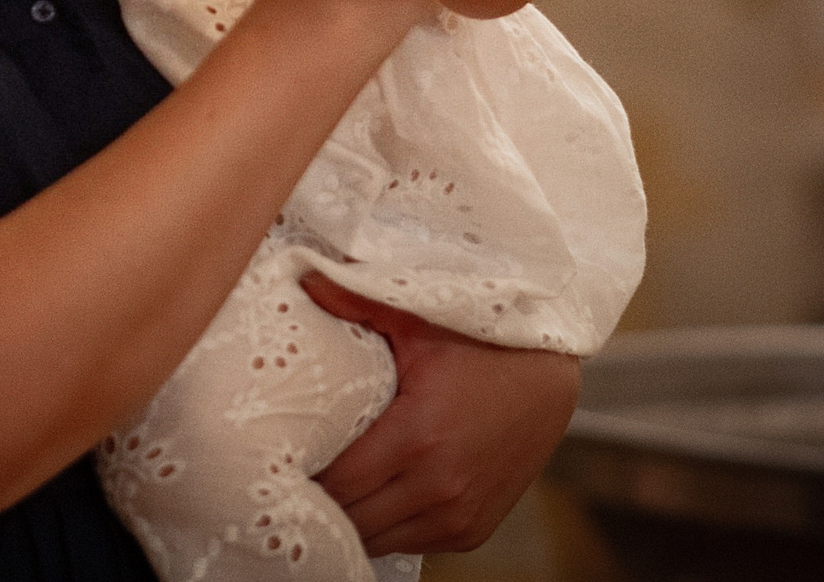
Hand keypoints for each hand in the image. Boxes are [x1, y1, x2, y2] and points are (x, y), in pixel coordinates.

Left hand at [301, 271, 576, 554]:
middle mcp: (441, 488)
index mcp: (420, 438)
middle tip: (287, 470)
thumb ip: (356, 300)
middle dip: (316, 498)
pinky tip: (366, 497)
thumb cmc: (482, 344)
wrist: (549, 376)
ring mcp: (460, 515)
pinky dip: (384, 526)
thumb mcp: (418, 317)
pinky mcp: (472, 529)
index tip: (274, 453)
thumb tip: (303, 280)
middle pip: (351, 518)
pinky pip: (410, 543)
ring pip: (377, 539)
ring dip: (350, 517)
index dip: (299, 472)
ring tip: (323, 485)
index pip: (337, 482)